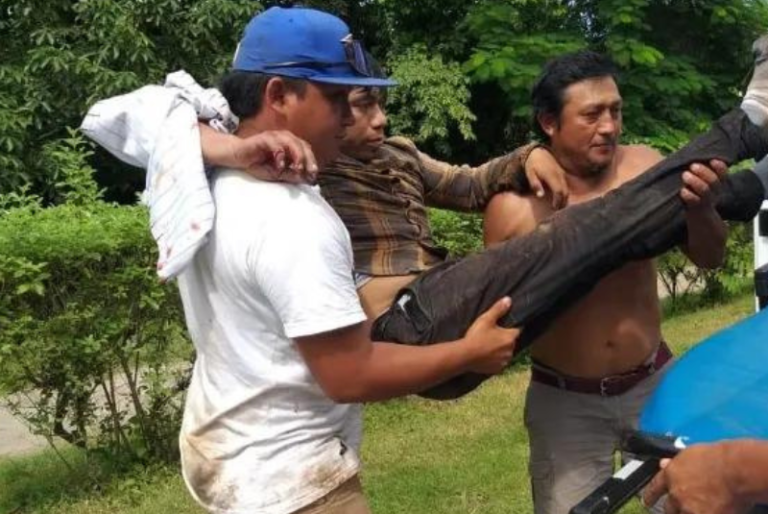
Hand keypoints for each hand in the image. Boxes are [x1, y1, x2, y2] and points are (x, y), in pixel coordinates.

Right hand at [200, 125, 318, 183]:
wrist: (237, 157)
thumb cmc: (257, 164)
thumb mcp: (276, 173)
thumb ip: (290, 174)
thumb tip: (306, 179)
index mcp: (290, 144)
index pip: (306, 150)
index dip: (312, 162)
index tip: (314, 176)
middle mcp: (284, 138)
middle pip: (302, 145)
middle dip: (308, 159)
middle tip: (310, 172)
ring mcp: (274, 136)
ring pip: (291, 142)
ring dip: (297, 155)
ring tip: (298, 169)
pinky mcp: (263, 138)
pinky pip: (274, 144)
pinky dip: (279, 154)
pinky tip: (280, 165)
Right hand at [462, 297, 518, 374]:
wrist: (465, 355)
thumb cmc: (476, 336)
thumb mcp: (486, 319)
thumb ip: (498, 309)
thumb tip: (509, 299)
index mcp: (510, 337)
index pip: (517, 330)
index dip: (510, 327)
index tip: (502, 327)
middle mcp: (511, 350)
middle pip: (511, 342)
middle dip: (504, 339)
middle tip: (492, 335)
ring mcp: (504, 361)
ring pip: (505, 353)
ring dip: (500, 350)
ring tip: (488, 346)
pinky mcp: (497, 369)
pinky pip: (499, 362)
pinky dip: (495, 359)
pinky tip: (486, 356)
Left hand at [525, 147, 568, 208]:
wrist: (538, 153)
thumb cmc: (532, 165)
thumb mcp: (530, 174)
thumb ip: (535, 184)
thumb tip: (540, 196)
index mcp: (551, 175)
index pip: (558, 191)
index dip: (558, 200)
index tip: (554, 208)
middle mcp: (558, 175)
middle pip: (565, 191)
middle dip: (562, 201)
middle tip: (557, 210)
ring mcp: (561, 174)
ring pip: (567, 188)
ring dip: (564, 198)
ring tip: (559, 206)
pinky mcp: (562, 173)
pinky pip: (566, 185)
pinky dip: (564, 193)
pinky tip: (560, 199)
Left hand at [643, 443, 749, 513]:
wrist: (736, 469)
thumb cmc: (719, 457)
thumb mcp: (691, 453)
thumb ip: (676, 463)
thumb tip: (664, 463)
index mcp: (671, 475)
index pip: (654, 488)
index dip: (650, 496)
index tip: (647, 501)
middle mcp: (677, 493)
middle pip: (668, 508)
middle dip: (673, 509)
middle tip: (679, 508)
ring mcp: (690, 507)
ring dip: (689, 512)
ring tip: (699, 507)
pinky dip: (707, 512)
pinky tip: (715, 510)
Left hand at [680, 159, 726, 209]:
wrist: (699, 217)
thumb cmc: (695, 192)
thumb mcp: (700, 181)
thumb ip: (697, 170)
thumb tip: (687, 154)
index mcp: (717, 182)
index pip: (722, 172)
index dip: (719, 166)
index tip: (712, 161)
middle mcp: (714, 191)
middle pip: (714, 180)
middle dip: (704, 172)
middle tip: (692, 166)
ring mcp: (706, 200)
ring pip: (705, 190)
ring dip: (695, 181)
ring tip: (685, 175)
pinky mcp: (696, 208)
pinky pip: (695, 201)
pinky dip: (689, 195)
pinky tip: (682, 191)